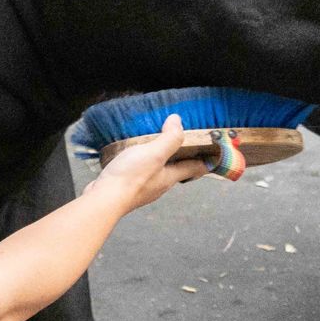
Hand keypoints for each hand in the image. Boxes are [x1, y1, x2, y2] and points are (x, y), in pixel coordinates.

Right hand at [87, 115, 209, 210]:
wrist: (105, 199)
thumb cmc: (131, 177)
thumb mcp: (154, 153)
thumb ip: (169, 138)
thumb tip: (178, 121)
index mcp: (170, 177)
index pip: (195, 168)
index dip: (206, 160)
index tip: (214, 152)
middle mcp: (160, 185)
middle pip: (178, 171)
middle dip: (183, 158)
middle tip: (184, 143)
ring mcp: (144, 189)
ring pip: (159, 173)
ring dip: (162, 161)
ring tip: (158, 146)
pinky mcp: (129, 188)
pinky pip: (142, 174)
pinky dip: (145, 165)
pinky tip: (135, 158)